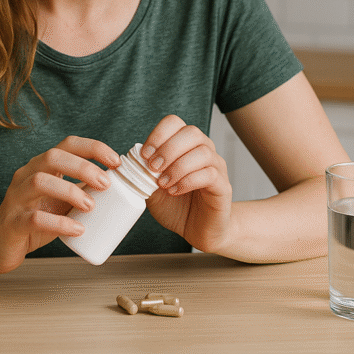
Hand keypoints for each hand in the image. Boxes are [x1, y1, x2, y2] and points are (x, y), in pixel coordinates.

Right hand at [0, 136, 119, 272]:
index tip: (116, 161)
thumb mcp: (62, 199)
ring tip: (91, 206)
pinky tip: (77, 229)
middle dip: (83, 167)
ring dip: (70, 191)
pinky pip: (33, 218)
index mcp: (42, 165)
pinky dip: (58, 222)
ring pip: (39, 181)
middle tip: (106, 184)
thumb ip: (83, 189)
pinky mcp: (12, 223)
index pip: (68, 144)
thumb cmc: (35, 217)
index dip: (93, 148)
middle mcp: (26, 175)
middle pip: (53, 157)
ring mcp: (16, 198)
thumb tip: (120, 183)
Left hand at [141, 115, 234, 253]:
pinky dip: (188, 181)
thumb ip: (143, 173)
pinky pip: (209, 174)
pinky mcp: (223, 186)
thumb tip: (130, 159)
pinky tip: (175, 191)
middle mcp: (204, 150)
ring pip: (202, 152)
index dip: (158, 135)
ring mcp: (217, 167)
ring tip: (163, 184)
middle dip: (168, 149)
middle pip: (191, 132)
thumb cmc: (176, 206)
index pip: (175, 123)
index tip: (145, 155)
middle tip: (153, 168)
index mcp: (186, 145)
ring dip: (177, 167)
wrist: (197, 230)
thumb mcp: (151, 188)